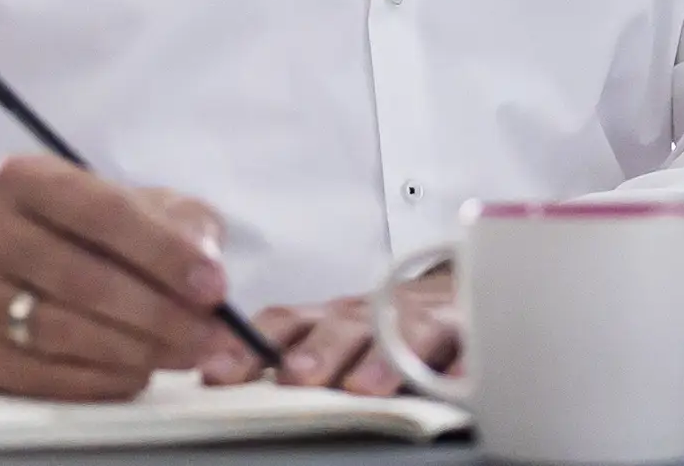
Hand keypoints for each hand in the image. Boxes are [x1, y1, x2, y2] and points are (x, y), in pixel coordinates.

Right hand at [0, 154, 247, 399]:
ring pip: (64, 332)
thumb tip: (207, 262)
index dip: (164, 253)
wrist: (10, 263)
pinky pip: (48, 375)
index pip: (103, 213)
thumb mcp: (136, 203)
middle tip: (211, 335)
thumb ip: (180, 221)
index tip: (215, 286)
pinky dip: (105, 379)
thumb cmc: (85, 229)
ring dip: (138, 350)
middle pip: (82, 279)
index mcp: (26, 178)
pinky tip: (142, 372)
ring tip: (187, 353)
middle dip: (159, 312)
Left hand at [237, 268, 456, 394]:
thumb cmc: (386, 326)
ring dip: (381, 359)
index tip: (216, 374)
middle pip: (341, 327)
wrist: (461, 295)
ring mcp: (421, 321)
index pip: (282, 325)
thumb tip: (215, 378)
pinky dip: (460, 365)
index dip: (249, 348)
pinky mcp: (468, 332)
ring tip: (363, 388)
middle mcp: (371, 315)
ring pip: (402, 333)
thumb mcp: (333, 336)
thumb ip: (288, 353)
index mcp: (328, 318)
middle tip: (295, 378)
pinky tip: (451, 384)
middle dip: (317, 352)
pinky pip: (467, 348)